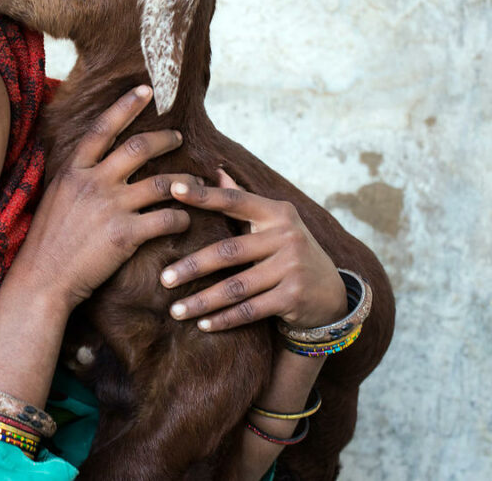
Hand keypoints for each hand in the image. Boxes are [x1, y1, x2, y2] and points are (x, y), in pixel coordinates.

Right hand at [15, 85, 192, 309]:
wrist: (42, 279)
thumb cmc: (47, 242)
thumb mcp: (53, 198)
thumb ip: (75, 178)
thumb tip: (92, 162)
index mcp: (73, 171)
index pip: (102, 129)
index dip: (125, 107)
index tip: (145, 90)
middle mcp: (93, 183)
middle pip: (140, 148)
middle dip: (166, 139)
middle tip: (179, 138)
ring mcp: (110, 207)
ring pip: (163, 183)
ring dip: (185, 182)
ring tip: (195, 184)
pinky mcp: (126, 235)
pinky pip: (167, 218)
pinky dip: (182, 218)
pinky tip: (185, 221)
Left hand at [160, 170, 346, 331]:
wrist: (331, 292)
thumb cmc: (289, 251)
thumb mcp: (274, 222)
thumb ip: (244, 199)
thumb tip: (217, 170)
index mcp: (277, 212)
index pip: (235, 201)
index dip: (204, 195)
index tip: (173, 188)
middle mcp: (287, 236)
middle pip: (228, 251)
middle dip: (192, 267)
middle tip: (164, 279)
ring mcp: (292, 268)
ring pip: (236, 287)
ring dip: (202, 301)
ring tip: (175, 310)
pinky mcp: (293, 297)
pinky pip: (250, 310)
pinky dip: (224, 319)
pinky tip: (203, 325)